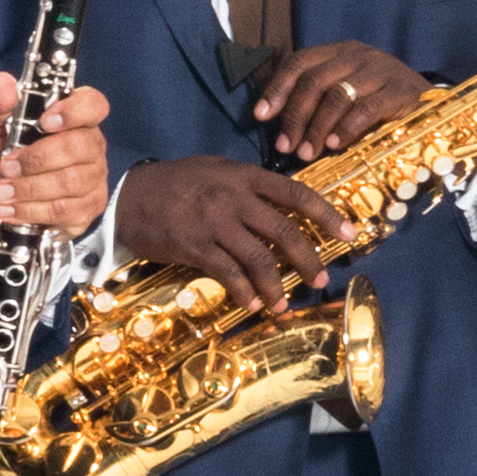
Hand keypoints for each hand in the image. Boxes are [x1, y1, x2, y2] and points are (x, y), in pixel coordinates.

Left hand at [0, 72, 113, 242]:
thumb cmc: (0, 157)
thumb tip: (2, 80)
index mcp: (73, 118)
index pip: (93, 104)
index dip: (74, 112)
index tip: (44, 122)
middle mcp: (91, 145)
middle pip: (80, 147)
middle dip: (37, 160)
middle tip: (5, 167)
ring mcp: (94, 177)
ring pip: (72, 182)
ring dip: (30, 189)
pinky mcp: (90, 207)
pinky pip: (68, 210)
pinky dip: (34, 211)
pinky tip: (11, 211)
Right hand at [110, 154, 328, 316]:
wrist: (125, 195)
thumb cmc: (175, 183)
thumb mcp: (216, 171)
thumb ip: (249, 187)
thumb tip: (284, 205)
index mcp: (244, 177)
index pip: (296, 193)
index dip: (327, 214)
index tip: (351, 233)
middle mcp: (233, 198)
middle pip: (285, 231)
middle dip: (309, 260)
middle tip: (321, 280)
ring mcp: (214, 223)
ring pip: (259, 258)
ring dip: (277, 286)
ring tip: (284, 304)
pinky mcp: (194, 246)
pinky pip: (228, 273)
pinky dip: (244, 291)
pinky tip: (253, 304)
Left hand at [250, 39, 434, 165]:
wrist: (437, 104)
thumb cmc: (383, 102)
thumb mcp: (349, 91)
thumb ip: (319, 98)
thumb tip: (279, 123)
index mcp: (340, 51)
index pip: (299, 62)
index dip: (277, 89)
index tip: (260, 116)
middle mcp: (358, 55)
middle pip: (313, 81)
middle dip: (294, 116)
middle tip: (285, 147)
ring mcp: (381, 70)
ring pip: (336, 95)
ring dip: (316, 128)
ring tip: (307, 153)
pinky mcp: (401, 90)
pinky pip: (365, 109)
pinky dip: (346, 129)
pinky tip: (336, 146)